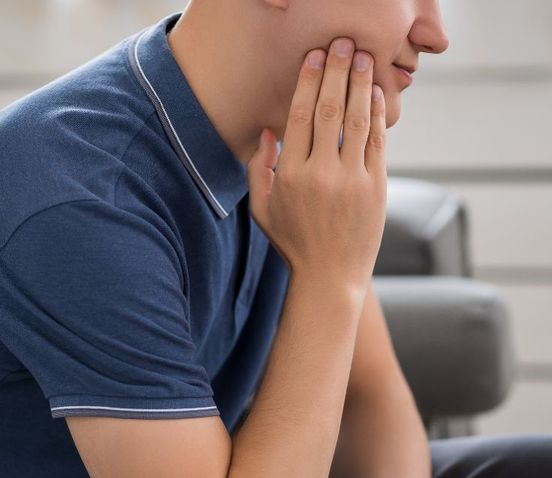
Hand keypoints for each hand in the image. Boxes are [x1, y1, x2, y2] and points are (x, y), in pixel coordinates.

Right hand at [247, 37, 387, 293]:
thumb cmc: (292, 243)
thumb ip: (258, 170)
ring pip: (357, 120)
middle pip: (329, 110)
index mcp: (290, 176)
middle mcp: (320, 174)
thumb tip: (268, 131)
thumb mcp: (262, 210)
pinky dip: (377, 115)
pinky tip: (377, 94)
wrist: (329, 276)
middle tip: (343, 44)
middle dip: (336, 71)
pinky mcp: (376, 188)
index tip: (315, 58)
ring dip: (361, 84)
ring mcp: (352, 180)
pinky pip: (377, 143)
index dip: (309, 82)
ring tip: (364, 58)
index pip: (300, 116)